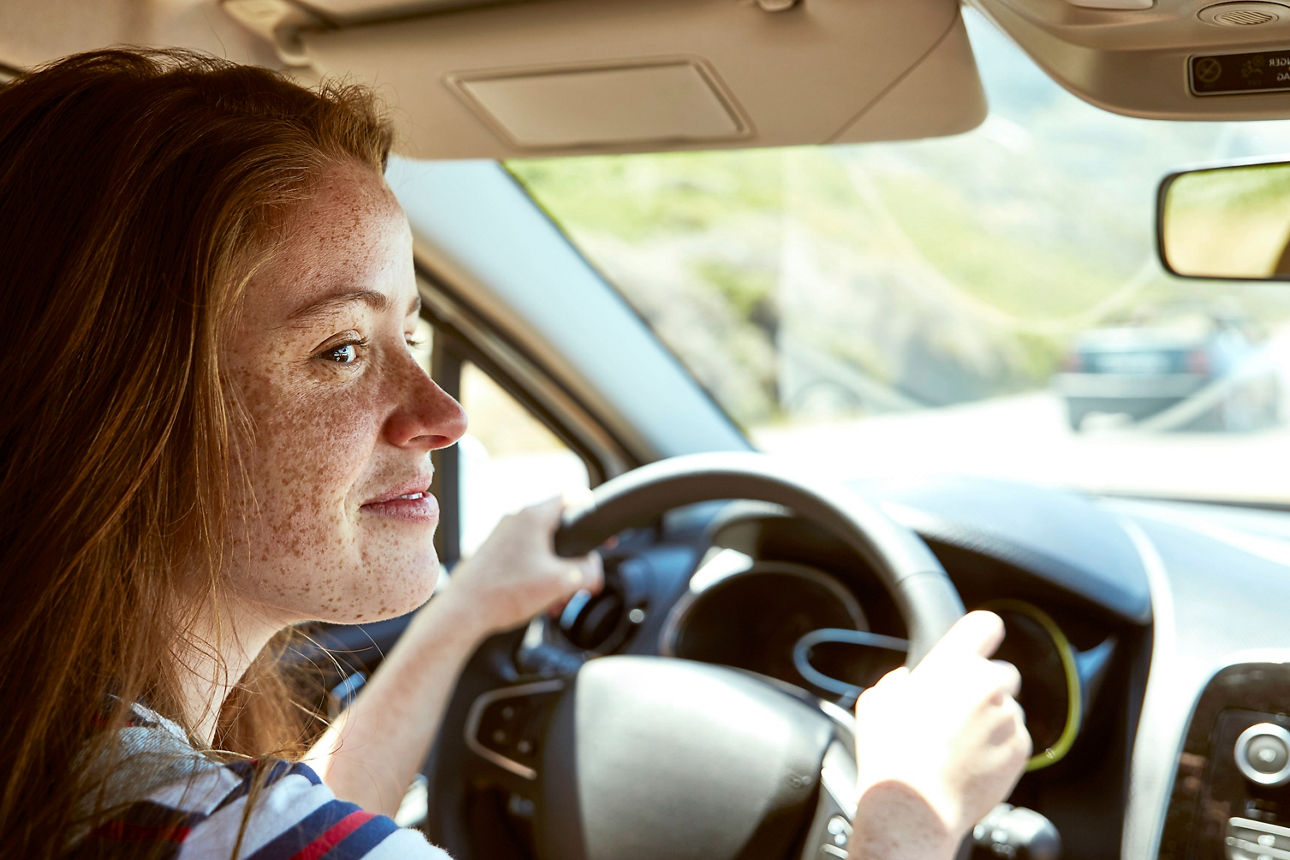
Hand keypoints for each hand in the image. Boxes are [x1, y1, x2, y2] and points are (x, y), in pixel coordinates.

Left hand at [439, 495, 602, 638]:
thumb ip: (588, 571)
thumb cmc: (506, 593)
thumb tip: (594, 569)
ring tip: (558, 599)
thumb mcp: (562, 582)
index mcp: (533, 516)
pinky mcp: (494, 552)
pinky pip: (526, 557)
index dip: (593, 514)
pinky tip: (541, 601)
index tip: (602, 534)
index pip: (573, 498)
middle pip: (560, 529)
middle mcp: (516, 519)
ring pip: (543, 547)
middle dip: (574, 559)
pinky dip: (539, 575)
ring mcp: (503, 535)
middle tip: (581, 581)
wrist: (463, 611)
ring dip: (557, 572)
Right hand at [847, 611, 1031, 859]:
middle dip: (984, 687)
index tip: (977, 645)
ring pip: (1007, 708)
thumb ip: (898, 681)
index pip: (984, 624)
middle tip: (958, 712)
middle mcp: (987, 684)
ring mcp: (1007, 717)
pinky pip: (1015, 738)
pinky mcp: (1021, 749)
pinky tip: (970, 763)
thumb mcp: (876, 702)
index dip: (981, 634)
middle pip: (1001, 672)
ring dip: (991, 720)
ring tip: (959, 746)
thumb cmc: (890, 753)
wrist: (915, 808)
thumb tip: (907, 682)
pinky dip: (999, 747)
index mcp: (952, 664)